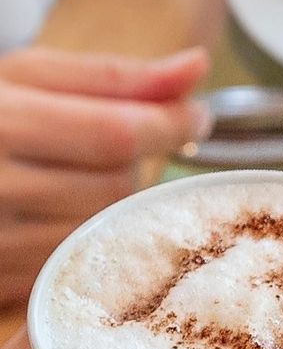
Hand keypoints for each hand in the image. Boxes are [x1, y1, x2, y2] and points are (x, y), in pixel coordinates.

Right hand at [0, 47, 212, 304]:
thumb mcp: (27, 79)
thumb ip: (114, 77)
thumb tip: (196, 66)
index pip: (115, 133)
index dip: (169, 124)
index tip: (198, 116)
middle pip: (118, 185)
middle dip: (130, 164)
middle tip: (102, 147)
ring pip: (107, 227)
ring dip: (112, 204)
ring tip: (72, 179)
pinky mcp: (6, 281)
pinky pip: (82, 264)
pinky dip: (89, 238)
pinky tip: (60, 215)